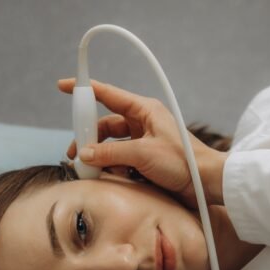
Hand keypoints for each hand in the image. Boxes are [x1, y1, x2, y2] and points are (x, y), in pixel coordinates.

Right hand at [57, 78, 227, 206]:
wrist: (206, 183)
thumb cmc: (183, 162)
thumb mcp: (142, 154)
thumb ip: (110, 154)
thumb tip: (85, 154)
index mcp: (144, 110)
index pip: (107, 94)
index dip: (84, 90)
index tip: (63, 86)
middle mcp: (143, 123)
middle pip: (105, 126)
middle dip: (88, 139)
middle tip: (75, 155)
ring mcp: (145, 142)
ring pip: (112, 145)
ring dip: (100, 157)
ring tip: (90, 171)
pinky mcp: (147, 160)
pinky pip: (122, 159)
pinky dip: (113, 167)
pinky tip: (109, 177)